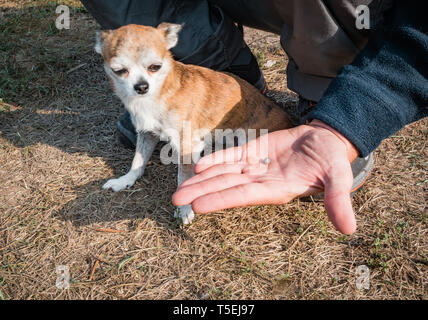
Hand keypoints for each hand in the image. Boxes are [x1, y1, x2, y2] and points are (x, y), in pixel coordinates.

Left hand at [172, 120, 358, 233]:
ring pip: (224, 173)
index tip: (197, 206)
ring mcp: (256, 167)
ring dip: (202, 180)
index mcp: (276, 190)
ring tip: (179, 188)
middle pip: (225, 186)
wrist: (327, 140)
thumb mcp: (339, 178)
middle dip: (201, 193)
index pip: (243, 196)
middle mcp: (261, 181)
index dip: (220, 200)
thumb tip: (349, 230)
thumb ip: (338, 200)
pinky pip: (232, 156)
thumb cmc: (332, 160)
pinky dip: (216, 160)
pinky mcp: (255, 151)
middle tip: (175, 199)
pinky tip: (199, 166)